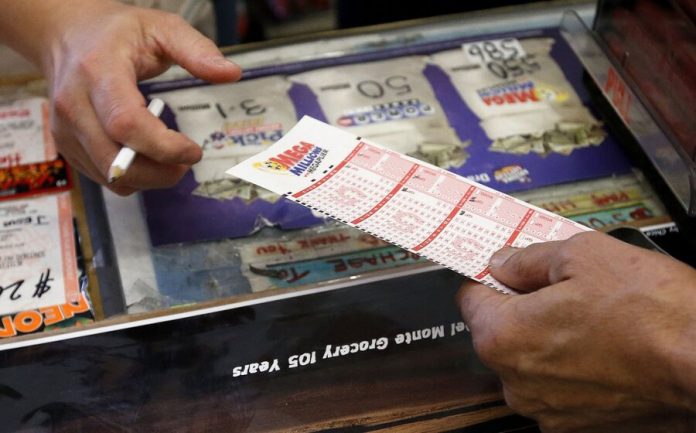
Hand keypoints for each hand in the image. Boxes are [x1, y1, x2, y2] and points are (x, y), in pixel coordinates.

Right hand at [4, 0, 241, 193]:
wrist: (68, 34)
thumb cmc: (116, 32)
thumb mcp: (161, 28)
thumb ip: (196, 50)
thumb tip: (230, 73)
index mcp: (98, 72)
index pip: (127, 124)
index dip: (164, 147)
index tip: (194, 151)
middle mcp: (74, 104)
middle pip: (117, 160)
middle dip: (160, 172)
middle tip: (187, 162)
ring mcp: (65, 128)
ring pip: (110, 176)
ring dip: (149, 178)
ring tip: (171, 159)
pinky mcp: (66, 145)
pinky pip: (102, 178)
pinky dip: (132, 177)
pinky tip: (147, 158)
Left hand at [458, 231, 695, 431]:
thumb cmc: (653, 314)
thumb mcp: (582, 255)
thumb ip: (528, 259)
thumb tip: (504, 263)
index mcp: (504, 336)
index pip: (469, 299)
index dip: (489, 278)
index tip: (503, 270)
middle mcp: (516, 380)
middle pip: (498, 331)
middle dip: (521, 308)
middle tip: (560, 288)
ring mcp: (546, 407)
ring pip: (528, 360)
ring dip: (547, 338)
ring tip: (590, 318)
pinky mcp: (575, 424)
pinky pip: (556, 384)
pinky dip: (570, 366)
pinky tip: (601, 346)